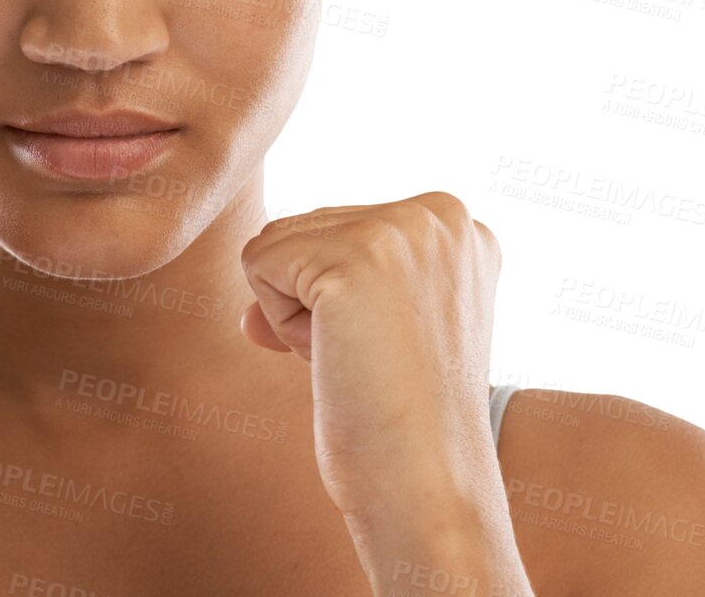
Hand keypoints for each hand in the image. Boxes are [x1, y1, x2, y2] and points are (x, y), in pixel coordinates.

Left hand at [238, 193, 501, 526]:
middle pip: (306, 226)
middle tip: (376, 361)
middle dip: (317, 302)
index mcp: (456, 224)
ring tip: (361, 360)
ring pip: (277, 241)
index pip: (341, 224)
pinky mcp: (353, 260)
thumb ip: (324, 285)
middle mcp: (439, 214)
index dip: (344, 297)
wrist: (428, 489)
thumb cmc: (403, 423)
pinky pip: (257, 263)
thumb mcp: (382, 327)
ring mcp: (400, 231)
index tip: (394, 346)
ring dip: (296, 314)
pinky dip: (279, 324)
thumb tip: (248, 318)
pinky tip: (338, 360)